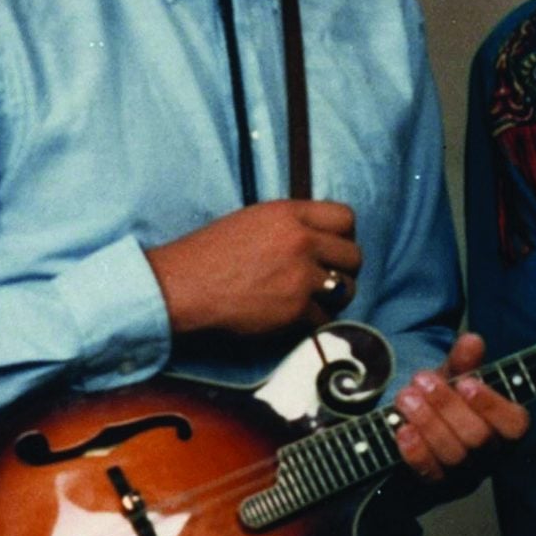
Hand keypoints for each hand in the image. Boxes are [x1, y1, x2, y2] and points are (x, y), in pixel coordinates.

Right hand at [145, 200, 362, 338]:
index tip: (334, 247)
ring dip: (335, 297)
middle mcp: (301, 241)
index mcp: (289, 214)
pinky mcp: (295, 308)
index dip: (344, 235)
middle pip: (354, 255)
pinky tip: (295, 318)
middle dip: (344, 269)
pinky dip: (312, 321)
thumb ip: (291, 225)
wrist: (181, 286)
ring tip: (315, 299)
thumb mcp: (253, 221)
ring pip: (346, 289)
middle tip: (326, 278)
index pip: (346, 217)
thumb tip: (322, 237)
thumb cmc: (209, 254)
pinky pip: (324, 318)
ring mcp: (300, 276)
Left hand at [390, 333, 528, 482]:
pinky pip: (429, 473)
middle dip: (448, 406)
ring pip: (454, 455)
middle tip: (422, 381)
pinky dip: (415, 451)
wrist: (419, 430)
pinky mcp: (437, 486)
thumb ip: (464, 361)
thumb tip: (472, 340)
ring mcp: (465, 473)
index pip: (515, 424)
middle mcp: (491, 454)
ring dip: (428, 422)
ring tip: (406, 397)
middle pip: (479, 438)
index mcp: (506, 427)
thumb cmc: (446, 400)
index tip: (466, 383)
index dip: (492, 405)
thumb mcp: (455, 377)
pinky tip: (401, 428)